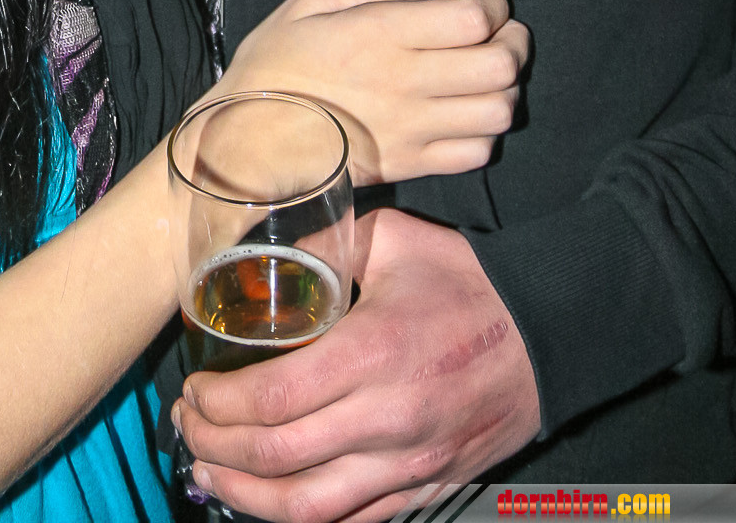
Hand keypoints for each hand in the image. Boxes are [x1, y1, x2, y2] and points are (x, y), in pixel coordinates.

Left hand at [174, 206, 541, 521]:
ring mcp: (410, 463)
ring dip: (246, 496)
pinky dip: (302, 518)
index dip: (219, 404)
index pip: (273, 399)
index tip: (193, 389)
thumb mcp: (390, 239)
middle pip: (279, 458)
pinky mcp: (427, 485)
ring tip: (208, 472)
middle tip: (187, 426)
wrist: (548, 331)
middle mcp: (389, 419)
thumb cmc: (467, 280)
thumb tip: (262, 256)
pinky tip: (269, 499)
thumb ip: (323, 245)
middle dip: (217, 447)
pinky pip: (354, 520)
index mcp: (373, 352)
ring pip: (310, 507)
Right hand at [222, 0, 529, 182]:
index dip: (492, 4)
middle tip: (497, 31)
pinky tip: (468, 112)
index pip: (473, 19)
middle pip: (499, 64)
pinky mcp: (412, 166)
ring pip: (498, 110)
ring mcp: (413, 129)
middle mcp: (406, 82)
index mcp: (380, 33)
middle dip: (512, 40)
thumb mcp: (309, 1)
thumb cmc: (273, 63)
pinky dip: (486, 130)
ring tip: (486, 72)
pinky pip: (478, 153)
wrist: (247, 141)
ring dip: (505, 87)